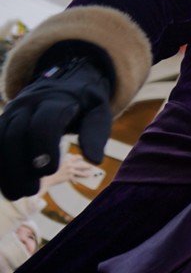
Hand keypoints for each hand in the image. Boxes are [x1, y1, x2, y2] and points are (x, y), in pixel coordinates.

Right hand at [0, 46, 113, 201]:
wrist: (67, 79)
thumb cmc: (86, 101)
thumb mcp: (98, 112)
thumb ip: (96, 134)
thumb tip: (94, 159)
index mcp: (56, 100)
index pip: (45, 122)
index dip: (44, 147)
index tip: (50, 172)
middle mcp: (29, 104)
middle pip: (16, 134)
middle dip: (19, 165)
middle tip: (29, 191)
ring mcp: (12, 111)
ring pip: (0, 138)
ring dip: (4, 168)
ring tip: (15, 193)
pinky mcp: (4, 119)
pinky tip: (4, 182)